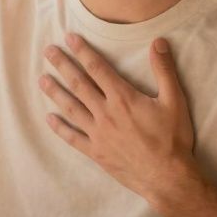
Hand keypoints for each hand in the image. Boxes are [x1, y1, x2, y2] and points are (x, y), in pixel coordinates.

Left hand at [38, 33, 198, 200]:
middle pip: (79, 84)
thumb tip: (159, 42)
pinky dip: (60, 128)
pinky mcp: (96, 152)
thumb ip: (164, 70)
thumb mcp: (175, 101)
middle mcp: (106, 113)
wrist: (168, 178)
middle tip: (48, 51)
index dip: (82, 51)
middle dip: (63, 65)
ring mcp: (98, 134)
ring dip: (55, 93)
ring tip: (42, 80)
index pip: (98, 68)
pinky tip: (49, 118)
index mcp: (123, 98)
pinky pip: (73, 138)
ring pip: (71, 108)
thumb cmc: (173, 139)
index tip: (69, 38)